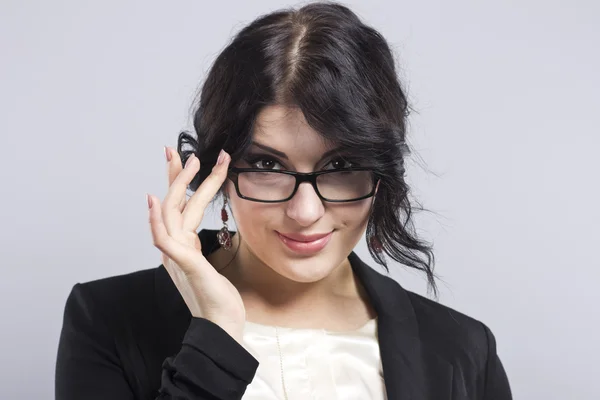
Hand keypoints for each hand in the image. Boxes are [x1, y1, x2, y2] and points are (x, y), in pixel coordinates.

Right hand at [147, 147, 244, 342]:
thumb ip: (195, 247)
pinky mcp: (186, 267)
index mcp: (181, 245)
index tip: (183, 157)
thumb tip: (192, 232)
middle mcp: (174, 249)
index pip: (179, 207)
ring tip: (187, 162)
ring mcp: (177, 258)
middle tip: (179, 149)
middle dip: (176, 175)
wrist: (221, 326)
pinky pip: (167, 241)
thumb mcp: (206, 265)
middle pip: (172, 205)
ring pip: (170, 215)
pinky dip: (158, 221)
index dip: (178, 182)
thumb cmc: (217, 298)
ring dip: (177, 186)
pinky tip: (155, 203)